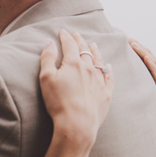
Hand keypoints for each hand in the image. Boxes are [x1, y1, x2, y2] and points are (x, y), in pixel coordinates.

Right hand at [39, 30, 113, 147]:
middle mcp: (89, 68)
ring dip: (94, 51)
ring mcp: (99, 80)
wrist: (77, 124)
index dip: (65, 37)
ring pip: (98, 60)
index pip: (70, 44)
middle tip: (76, 35)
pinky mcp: (106, 93)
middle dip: (79, 41)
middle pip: (84, 50)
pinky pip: (109, 76)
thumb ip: (47, 58)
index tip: (62, 32)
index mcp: (73, 63)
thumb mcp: (46, 78)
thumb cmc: (58, 102)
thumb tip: (48, 42)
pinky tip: (108, 66)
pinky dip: (108, 69)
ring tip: (92, 44)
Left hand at [129, 38, 155, 139]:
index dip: (138, 50)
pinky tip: (148, 59)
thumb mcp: (138, 100)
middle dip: (141, 49)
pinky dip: (155, 67)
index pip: (147, 61)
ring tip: (135, 45)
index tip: (127, 41)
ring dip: (146, 54)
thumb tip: (113, 79)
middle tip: (129, 39)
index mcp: (155, 82)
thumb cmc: (146, 119)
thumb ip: (131, 89)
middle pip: (152, 60)